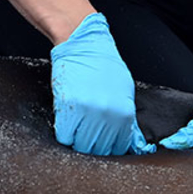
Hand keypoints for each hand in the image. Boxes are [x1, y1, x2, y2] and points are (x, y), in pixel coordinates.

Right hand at [49, 12, 155, 155]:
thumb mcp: (124, 92)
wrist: (83, 44)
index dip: (108, 147)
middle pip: (99, 149)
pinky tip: (67, 124)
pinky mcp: (68, 107)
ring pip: (81, 145)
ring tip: (77, 129)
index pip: (118, 147)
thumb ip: (125, 118)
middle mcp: (107, 115)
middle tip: (87, 135)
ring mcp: (87, 112)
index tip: (102, 143)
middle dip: (92, 145)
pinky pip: (65, 136)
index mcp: (124, 114)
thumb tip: (127, 140)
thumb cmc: (104, 65)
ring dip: (78, 141)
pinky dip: (65, 134)